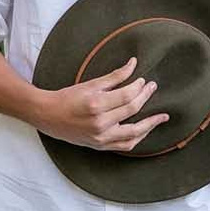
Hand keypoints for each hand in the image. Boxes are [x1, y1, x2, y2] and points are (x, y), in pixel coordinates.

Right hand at [32, 56, 166, 149]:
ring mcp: (100, 138)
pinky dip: (138, 137)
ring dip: (150, 124)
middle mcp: (99, 124)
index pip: (126, 96)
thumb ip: (114, 76)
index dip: (138, 87)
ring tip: (161, 117)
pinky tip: (145, 130)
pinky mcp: (100, 146)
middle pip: (132, 111)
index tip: (143, 80)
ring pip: (133, 133)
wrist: (48, 116)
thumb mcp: (90, 84)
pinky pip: (125, 145)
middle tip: (152, 88)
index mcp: (96, 105)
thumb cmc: (67, 97)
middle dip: (145, 97)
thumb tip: (133, 64)